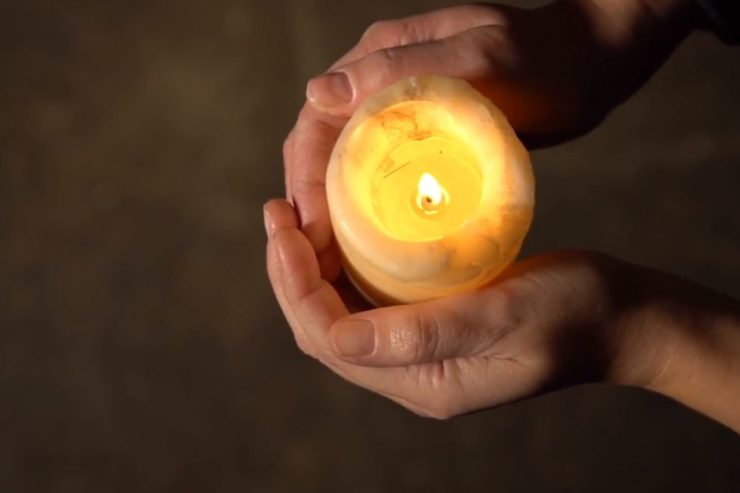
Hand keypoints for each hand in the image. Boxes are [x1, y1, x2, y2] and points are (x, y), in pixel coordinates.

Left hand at [264, 199, 739, 426]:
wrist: (619, 318)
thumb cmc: (574, 311)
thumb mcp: (504, 315)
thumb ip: (425, 333)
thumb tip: (339, 341)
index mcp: (423, 382)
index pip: (329, 339)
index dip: (295, 285)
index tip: (285, 225)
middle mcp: (411, 375)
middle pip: (323, 329)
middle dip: (290, 274)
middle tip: (278, 212)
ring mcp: (419, 353)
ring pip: (340, 315)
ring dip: (310, 269)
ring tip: (295, 216)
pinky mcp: (431, 327)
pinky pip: (368, 301)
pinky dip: (343, 266)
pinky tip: (340, 229)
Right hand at [284, 0, 697, 278]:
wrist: (588, 65)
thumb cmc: (543, 59)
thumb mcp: (479, 59)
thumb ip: (400, 69)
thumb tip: (317, 92)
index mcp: (377, 60)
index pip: (317, 123)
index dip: (305, 178)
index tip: (314, 232)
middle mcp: (377, 85)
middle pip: (322, 149)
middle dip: (311, 203)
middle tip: (318, 260)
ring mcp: (398, 112)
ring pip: (345, 167)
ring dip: (332, 212)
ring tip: (334, 263)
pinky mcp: (421, 137)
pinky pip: (378, 177)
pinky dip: (366, 211)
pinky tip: (371, 246)